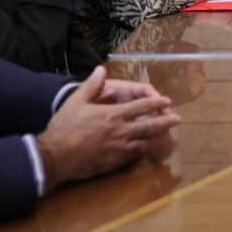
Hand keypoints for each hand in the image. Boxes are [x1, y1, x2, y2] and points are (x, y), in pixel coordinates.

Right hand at [36, 66, 180, 188]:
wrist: (54, 157)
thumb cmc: (64, 127)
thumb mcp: (75, 101)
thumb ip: (91, 85)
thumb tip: (100, 68)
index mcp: (113, 114)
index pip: (141, 107)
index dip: (156, 103)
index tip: (167, 101)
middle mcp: (120, 131)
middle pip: (150, 126)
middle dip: (165, 122)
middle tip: (177, 119)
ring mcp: (119, 149)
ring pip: (145, 142)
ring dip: (156, 137)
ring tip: (165, 134)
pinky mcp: (114, 163)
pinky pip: (134, 156)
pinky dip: (143, 151)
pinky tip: (146, 149)